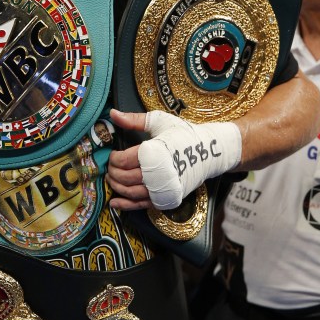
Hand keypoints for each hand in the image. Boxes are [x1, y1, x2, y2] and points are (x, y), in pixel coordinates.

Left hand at [108, 108, 241, 210]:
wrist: (208, 152)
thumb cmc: (183, 134)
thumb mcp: (159, 122)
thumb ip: (134, 119)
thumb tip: (113, 113)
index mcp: (155, 152)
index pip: (123, 160)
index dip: (113, 159)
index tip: (113, 155)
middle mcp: (158, 173)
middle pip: (125, 177)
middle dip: (113, 173)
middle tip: (110, 167)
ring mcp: (163, 188)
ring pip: (131, 192)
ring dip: (117, 187)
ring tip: (111, 179)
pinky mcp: (167, 198)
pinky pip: (142, 205)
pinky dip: (126, 205)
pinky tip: (114, 202)